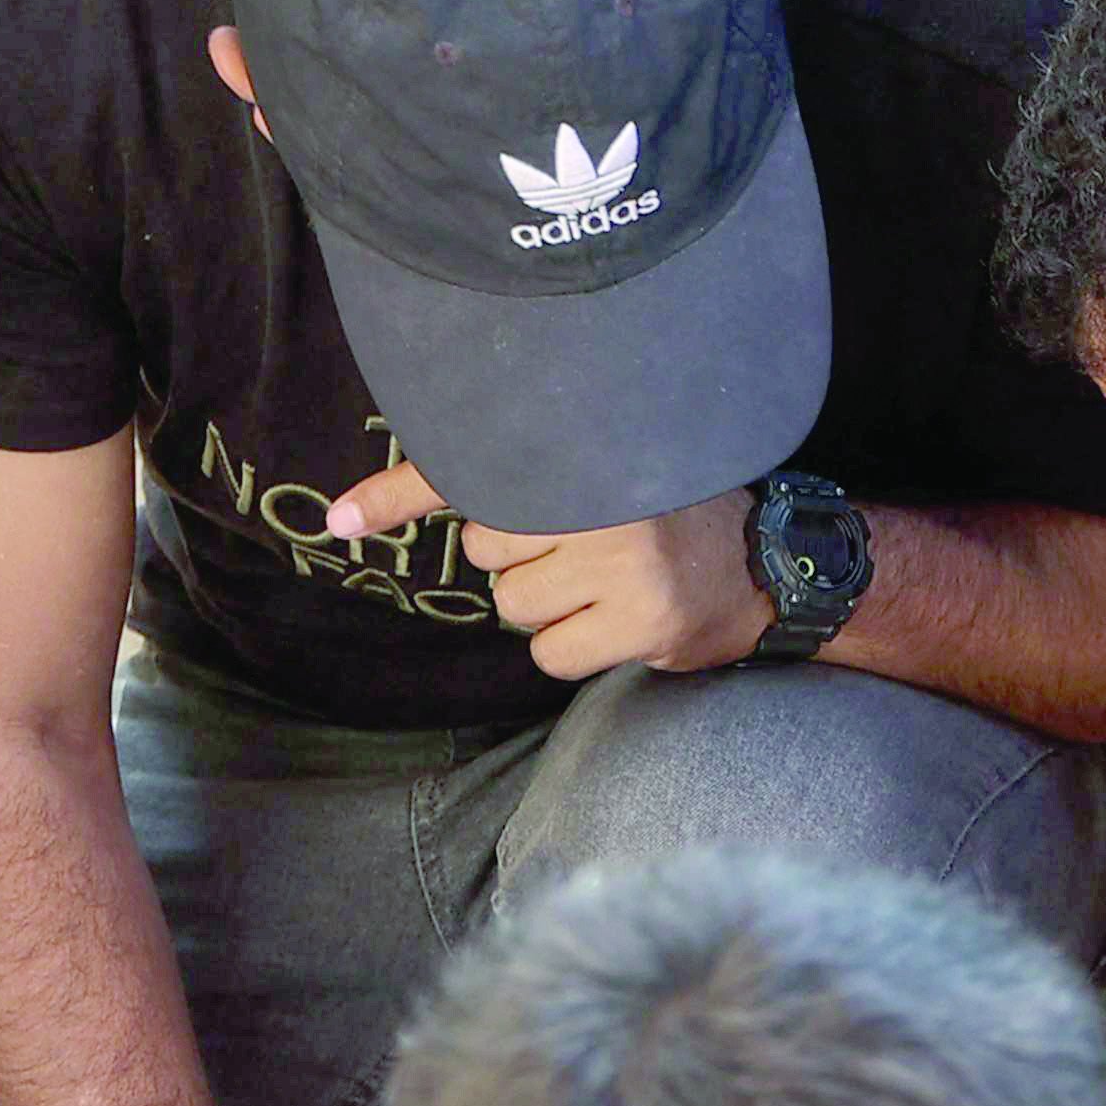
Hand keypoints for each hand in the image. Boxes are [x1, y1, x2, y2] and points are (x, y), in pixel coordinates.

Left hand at [329, 463, 775, 679]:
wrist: (769, 569)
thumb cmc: (661, 518)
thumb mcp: (586, 477)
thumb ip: (475, 482)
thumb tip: (337, 517)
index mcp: (585, 454)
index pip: (471, 470)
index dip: (396, 494)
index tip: (339, 519)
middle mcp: (601, 497)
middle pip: (490, 549)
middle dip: (525, 560)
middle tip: (588, 549)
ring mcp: (623, 559)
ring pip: (515, 605)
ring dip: (548, 608)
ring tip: (605, 585)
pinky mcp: (640, 619)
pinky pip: (550, 652)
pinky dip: (572, 647)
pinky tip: (615, 622)